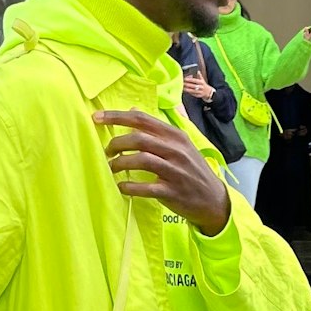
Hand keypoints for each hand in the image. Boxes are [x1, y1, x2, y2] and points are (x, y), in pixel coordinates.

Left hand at [97, 110, 231, 235]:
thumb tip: (132, 110)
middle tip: (107, 151)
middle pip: (139, 138)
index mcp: (175, 136)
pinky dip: (129, 187)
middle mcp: (176, 150)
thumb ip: (156, 129)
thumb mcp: (180, 145)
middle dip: (116, 143)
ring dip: (120, 163)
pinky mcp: (172, 192)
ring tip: (112, 168)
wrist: (214, 200)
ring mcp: (175, 171)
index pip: (142, 119)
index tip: (96, 118)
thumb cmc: (192, 171)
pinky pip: (146, 188)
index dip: (116, 117)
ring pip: (142, 160)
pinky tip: (122, 187)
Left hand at [182, 75, 214, 101]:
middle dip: (187, 85)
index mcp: (201, 82)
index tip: (185, 79)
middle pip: (193, 86)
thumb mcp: (202, 79)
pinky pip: (193, 94)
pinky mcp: (199, 95)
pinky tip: (186, 91)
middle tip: (182, 83)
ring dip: (187, 89)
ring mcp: (200, 92)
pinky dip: (189, 93)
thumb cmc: (203, 85)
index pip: (195, 80)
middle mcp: (201, 87)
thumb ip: (199, 75)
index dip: (190, 79)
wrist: (208, 92)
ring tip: (183, 88)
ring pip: (193, 91)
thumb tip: (198, 71)